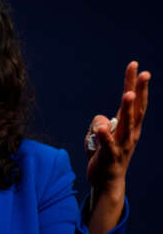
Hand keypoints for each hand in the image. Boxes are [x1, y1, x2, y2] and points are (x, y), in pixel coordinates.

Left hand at [85, 61, 150, 193]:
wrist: (107, 181)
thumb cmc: (105, 153)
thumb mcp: (100, 133)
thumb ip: (100, 122)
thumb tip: (100, 122)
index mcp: (128, 125)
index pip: (134, 100)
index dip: (134, 82)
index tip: (135, 65)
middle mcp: (130, 133)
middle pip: (135, 108)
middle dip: (139, 90)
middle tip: (144, 73)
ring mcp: (122, 145)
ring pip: (126, 124)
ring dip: (127, 109)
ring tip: (128, 94)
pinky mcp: (111, 156)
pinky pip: (108, 144)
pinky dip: (105, 136)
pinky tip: (102, 129)